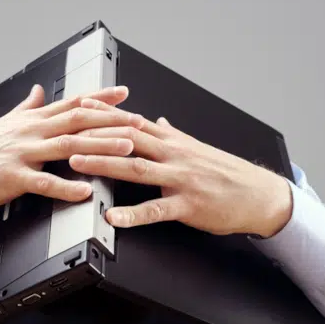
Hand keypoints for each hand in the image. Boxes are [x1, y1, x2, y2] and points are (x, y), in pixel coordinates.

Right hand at [0, 85, 142, 218]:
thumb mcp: (5, 123)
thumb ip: (27, 107)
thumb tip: (39, 90)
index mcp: (32, 120)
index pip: (72, 103)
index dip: (100, 98)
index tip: (124, 93)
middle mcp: (31, 131)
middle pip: (77, 121)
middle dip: (111, 120)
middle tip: (138, 121)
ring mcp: (23, 153)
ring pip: (68, 147)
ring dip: (99, 147)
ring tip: (126, 149)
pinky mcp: (13, 177)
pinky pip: (44, 182)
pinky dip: (66, 186)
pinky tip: (85, 190)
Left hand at [68, 99, 293, 237]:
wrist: (259, 194)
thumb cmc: (227, 174)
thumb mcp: (197, 148)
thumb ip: (172, 134)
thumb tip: (157, 120)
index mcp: (173, 141)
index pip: (132, 121)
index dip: (103, 114)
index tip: (79, 106)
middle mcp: (174, 154)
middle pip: (128, 139)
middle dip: (94, 136)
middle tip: (65, 134)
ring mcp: (180, 179)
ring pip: (137, 168)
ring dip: (105, 165)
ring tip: (79, 165)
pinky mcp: (188, 205)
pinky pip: (157, 210)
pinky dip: (133, 214)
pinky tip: (113, 217)